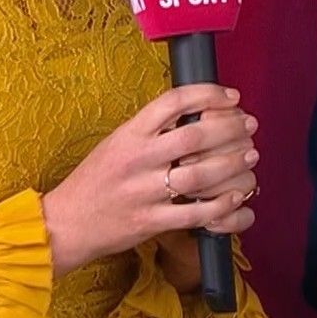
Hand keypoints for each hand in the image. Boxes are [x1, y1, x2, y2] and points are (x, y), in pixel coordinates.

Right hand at [41, 85, 258, 278]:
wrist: (66, 223)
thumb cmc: (94, 181)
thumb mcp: (117, 143)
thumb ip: (150, 130)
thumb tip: (194, 113)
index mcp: (129, 134)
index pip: (172, 102)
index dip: (207, 94)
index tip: (229, 96)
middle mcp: (137, 159)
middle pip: (194, 135)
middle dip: (230, 127)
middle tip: (249, 124)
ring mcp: (143, 191)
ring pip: (199, 174)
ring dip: (231, 163)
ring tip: (250, 155)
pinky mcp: (149, 222)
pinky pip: (194, 213)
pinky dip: (220, 204)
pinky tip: (235, 195)